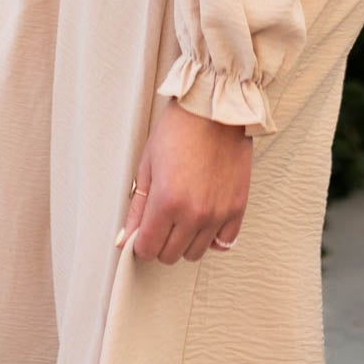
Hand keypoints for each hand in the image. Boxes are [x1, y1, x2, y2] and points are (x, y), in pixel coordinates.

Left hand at [118, 99, 251, 263]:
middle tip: (161, 221)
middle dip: (160, 242)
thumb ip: (137, 208)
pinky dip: (212, 238)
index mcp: (167, 202)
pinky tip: (204, 221)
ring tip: (182, 217)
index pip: (148, 249)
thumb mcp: (147, 165)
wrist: (214, 109)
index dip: (141, 242)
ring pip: (196, 253)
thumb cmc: (179, 129)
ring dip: (185, 241)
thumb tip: (125, 239)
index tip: (143, 232)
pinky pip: (224, 242)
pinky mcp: (238, 207)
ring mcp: (219, 212)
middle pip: (171, 255)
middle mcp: (194, 213)